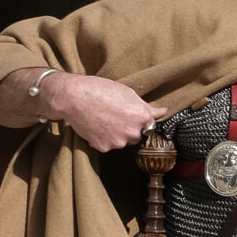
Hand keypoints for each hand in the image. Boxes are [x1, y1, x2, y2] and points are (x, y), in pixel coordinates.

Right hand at [43, 74, 166, 151]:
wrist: (72, 96)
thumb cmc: (99, 90)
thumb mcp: (128, 93)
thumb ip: (147, 107)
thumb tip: (163, 112)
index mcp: (142, 117)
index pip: (150, 126)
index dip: (139, 121)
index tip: (131, 117)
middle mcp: (133, 132)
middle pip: (136, 135)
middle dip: (128, 128)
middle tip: (113, 116)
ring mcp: (118, 141)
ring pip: (121, 141)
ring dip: (115, 134)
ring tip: (103, 119)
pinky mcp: (104, 147)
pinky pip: (107, 145)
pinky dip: (102, 139)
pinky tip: (96, 126)